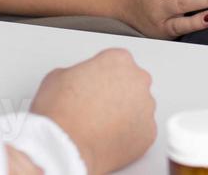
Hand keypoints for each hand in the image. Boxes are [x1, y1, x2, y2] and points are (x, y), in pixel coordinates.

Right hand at [31, 48, 155, 174]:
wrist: (66, 147)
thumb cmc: (61, 112)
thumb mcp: (58, 76)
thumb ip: (78, 73)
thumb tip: (78, 81)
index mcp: (118, 60)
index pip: (117, 61)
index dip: (103, 74)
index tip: (96, 84)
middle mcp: (138, 81)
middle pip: (132, 83)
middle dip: (118, 92)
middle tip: (98, 105)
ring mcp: (146, 108)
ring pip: (139, 107)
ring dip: (126, 114)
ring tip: (101, 125)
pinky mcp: (149, 134)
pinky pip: (141, 132)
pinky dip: (129, 135)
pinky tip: (109, 138)